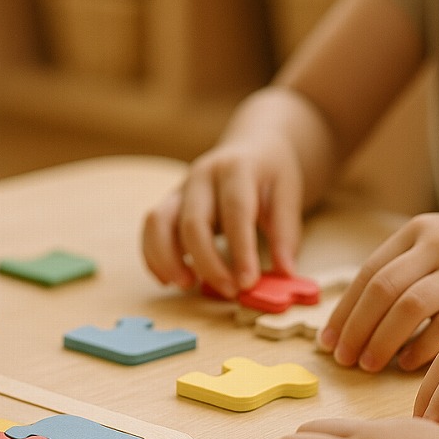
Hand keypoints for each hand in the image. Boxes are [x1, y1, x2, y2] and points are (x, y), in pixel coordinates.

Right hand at [141, 137, 304, 298]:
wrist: (251, 147)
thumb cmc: (270, 175)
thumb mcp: (288, 194)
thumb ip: (286, 233)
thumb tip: (285, 272)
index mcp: (236, 168)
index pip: (235, 211)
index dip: (241, 250)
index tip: (248, 283)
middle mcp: (202, 175)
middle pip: (193, 221)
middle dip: (208, 263)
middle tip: (229, 291)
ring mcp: (180, 189)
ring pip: (158, 223)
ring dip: (168, 260)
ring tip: (188, 285)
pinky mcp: (168, 204)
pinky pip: (150, 231)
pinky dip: (154, 258)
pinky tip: (170, 280)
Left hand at [319, 211, 438, 371]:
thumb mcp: (433, 244)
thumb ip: (398, 271)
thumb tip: (349, 318)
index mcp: (416, 232)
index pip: (368, 274)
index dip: (345, 311)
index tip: (328, 341)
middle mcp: (438, 245)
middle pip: (383, 289)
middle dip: (357, 328)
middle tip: (343, 358)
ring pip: (410, 307)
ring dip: (382, 340)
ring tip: (368, 365)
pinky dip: (421, 348)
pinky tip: (406, 364)